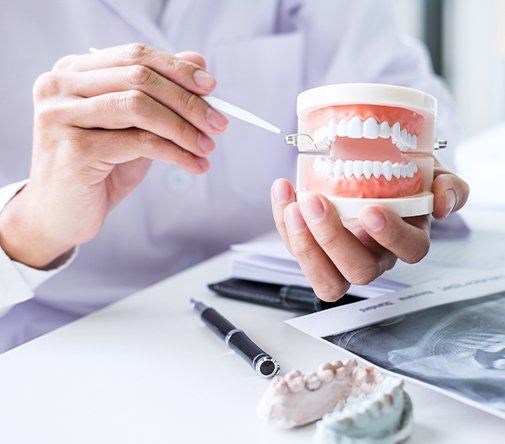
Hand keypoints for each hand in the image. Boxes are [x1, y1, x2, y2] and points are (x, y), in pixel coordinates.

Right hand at [0, 43, 227, 267]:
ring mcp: (62, 115)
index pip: (135, 56)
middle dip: (188, 102)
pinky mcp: (74, 149)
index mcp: (72, 72)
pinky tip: (194, 165)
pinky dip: (176, 153)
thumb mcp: (132, 128)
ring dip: (184, 128)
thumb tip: (199, 63)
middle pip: (140, 78)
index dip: (178, 69)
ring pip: (140, 107)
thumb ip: (159, 97)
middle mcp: (60, 86)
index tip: (211, 88)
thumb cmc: (97, 170)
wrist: (60, 215)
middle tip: (219, 123)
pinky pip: (139, 142)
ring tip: (207, 147)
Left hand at [271, 160, 468, 300]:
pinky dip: (284, 226)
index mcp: (407, 238)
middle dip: (334, 239)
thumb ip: (447, 184)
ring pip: (326, 278)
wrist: (369, 170)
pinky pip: (298, 252)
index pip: (410, 251)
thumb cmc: (400, 178)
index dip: (391, 236)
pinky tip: (283, 192)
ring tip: (292, 206)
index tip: (370, 209)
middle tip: (315, 202)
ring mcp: (342, 260)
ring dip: (304, 245)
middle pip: (360, 271)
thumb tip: (444, 203)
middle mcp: (376, 256)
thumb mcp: (429, 172)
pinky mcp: (315, 253)